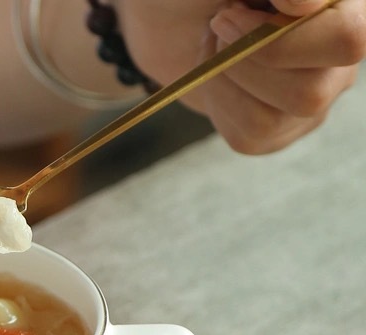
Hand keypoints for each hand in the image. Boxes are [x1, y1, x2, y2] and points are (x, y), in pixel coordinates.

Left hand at [120, 0, 365, 153]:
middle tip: (220, 22)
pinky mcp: (280, 131)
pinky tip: (217, 75)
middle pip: (310, 91)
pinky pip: (250, 133)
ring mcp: (316, 96)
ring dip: (227, 78)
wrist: (177, 14)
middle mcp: (343, 55)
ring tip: (218, 46)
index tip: (231, 9)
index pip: (344, 38)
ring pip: (275, 117)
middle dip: (247, 59)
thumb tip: (300, 5)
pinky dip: (218, 100)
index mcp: (343, 5)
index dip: (280, 38)